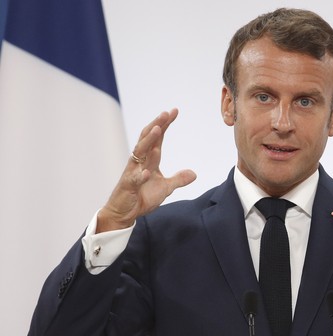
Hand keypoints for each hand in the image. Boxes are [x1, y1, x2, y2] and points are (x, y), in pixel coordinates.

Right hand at [97, 109, 196, 232]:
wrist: (124, 212)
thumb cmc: (141, 197)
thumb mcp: (165, 188)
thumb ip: (178, 179)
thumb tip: (194, 174)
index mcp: (148, 160)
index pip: (157, 138)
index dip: (165, 125)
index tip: (174, 111)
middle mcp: (139, 162)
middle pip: (147, 139)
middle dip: (157, 125)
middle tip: (166, 113)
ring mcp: (132, 172)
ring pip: (139, 153)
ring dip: (149, 141)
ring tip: (157, 129)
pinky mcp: (128, 186)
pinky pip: (134, 179)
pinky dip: (140, 175)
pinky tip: (145, 172)